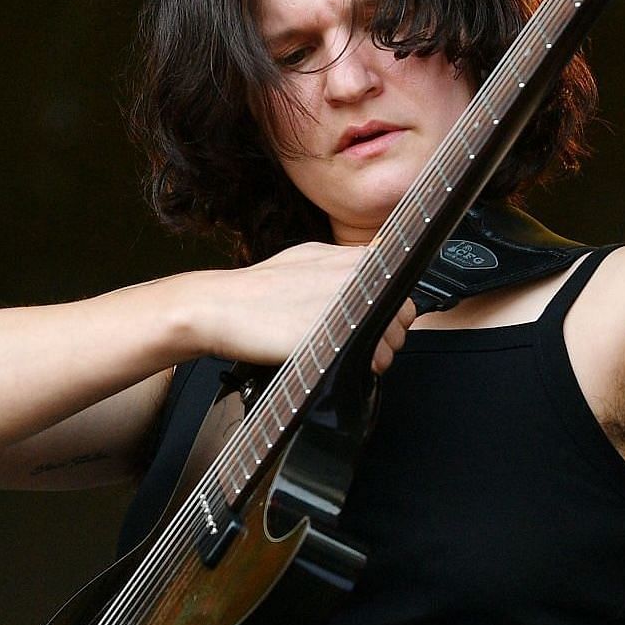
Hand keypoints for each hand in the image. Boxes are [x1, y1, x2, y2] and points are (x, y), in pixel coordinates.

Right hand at [193, 242, 417, 373]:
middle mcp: (358, 276)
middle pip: (404, 316)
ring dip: (376, 354)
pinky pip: (373, 359)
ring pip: (393, 340)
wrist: (220, 307)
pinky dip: (361, 368)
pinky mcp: (339, 333)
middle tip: (356, 342)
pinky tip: (334, 360)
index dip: (389, 310)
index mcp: (353, 257)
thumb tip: (371, 264)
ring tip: (343, 353)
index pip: (401, 288)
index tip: (371, 320)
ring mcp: (351, 304)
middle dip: (386, 334)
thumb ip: (343, 263)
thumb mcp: (307, 257)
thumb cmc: (258, 289)